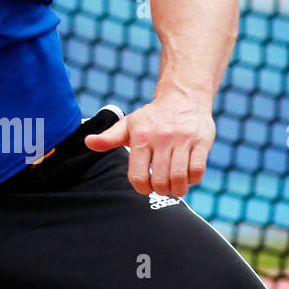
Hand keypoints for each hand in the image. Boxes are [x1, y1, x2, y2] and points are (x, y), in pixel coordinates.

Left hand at [83, 92, 215, 196]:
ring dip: (178, 189)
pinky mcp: (201, 142)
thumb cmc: (152, 117)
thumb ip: (109, 137)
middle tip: (161, 187)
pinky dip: (192, 179)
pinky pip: (197, 171)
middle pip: (160, 181)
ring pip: (180, 178)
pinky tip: (187, 176)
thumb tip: (87, 142)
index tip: (145, 187)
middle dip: (161, 190)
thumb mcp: (128, 124)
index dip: (141, 188)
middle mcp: (161, 138)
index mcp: (140, 137)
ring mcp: (182, 140)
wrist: (183, 98)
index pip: (138, 175)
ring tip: (175, 186)